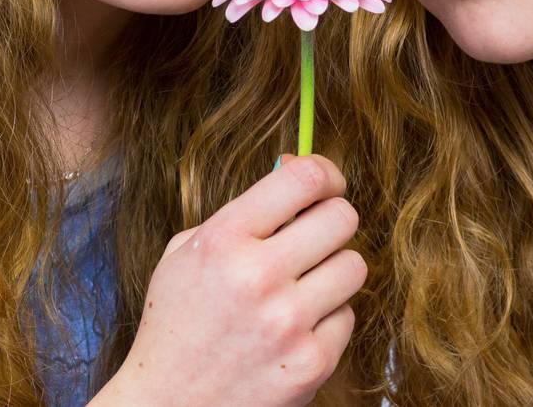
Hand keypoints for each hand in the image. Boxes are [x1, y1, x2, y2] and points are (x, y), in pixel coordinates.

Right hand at [97, 154, 364, 406]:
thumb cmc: (178, 323)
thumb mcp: (186, 253)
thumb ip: (243, 210)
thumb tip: (299, 167)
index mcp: (223, 239)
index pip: (304, 178)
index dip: (326, 173)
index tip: (326, 184)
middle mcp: (257, 277)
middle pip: (342, 218)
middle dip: (332, 221)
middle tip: (316, 236)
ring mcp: (288, 323)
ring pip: (354, 266)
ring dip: (333, 271)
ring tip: (302, 287)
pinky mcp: (311, 364)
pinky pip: (347, 316)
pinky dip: (327, 320)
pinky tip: (295, 329)